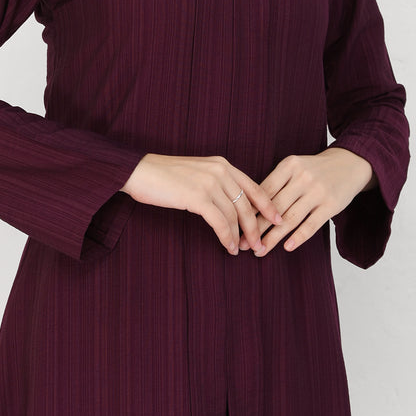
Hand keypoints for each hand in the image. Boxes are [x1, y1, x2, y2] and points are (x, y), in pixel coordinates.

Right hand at [121, 153, 282, 254]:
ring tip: (241, 251)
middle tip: (260, 246)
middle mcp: (220, 171)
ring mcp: (210, 183)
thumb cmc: (163, 176)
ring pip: (235, 216)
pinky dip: (226, 237)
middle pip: (247, 205)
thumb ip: (215, 184)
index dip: (268, 206)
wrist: (138, 171)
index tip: (277, 220)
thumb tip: (229, 207)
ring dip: (240, 237)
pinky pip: (220, 222)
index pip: (253, 187)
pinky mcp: (198, 197)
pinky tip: (228, 247)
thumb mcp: (196, 173)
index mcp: (222, 164)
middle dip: (256, 228)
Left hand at [239, 147, 375, 253]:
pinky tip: (286, 247)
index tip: (236, 226)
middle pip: (274, 207)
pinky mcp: (331, 205)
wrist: (350, 163)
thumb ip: (276, 183)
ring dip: (273, 238)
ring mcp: (318, 192)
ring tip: (260, 250)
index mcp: (289, 165)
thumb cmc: (315, 169)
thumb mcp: (295, 167)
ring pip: (290, 219)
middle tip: (243, 244)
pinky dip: (298, 237)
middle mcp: (303, 177)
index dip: (249, 210)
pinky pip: (311, 225)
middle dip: (256, 228)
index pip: (264, 190)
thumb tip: (249, 208)